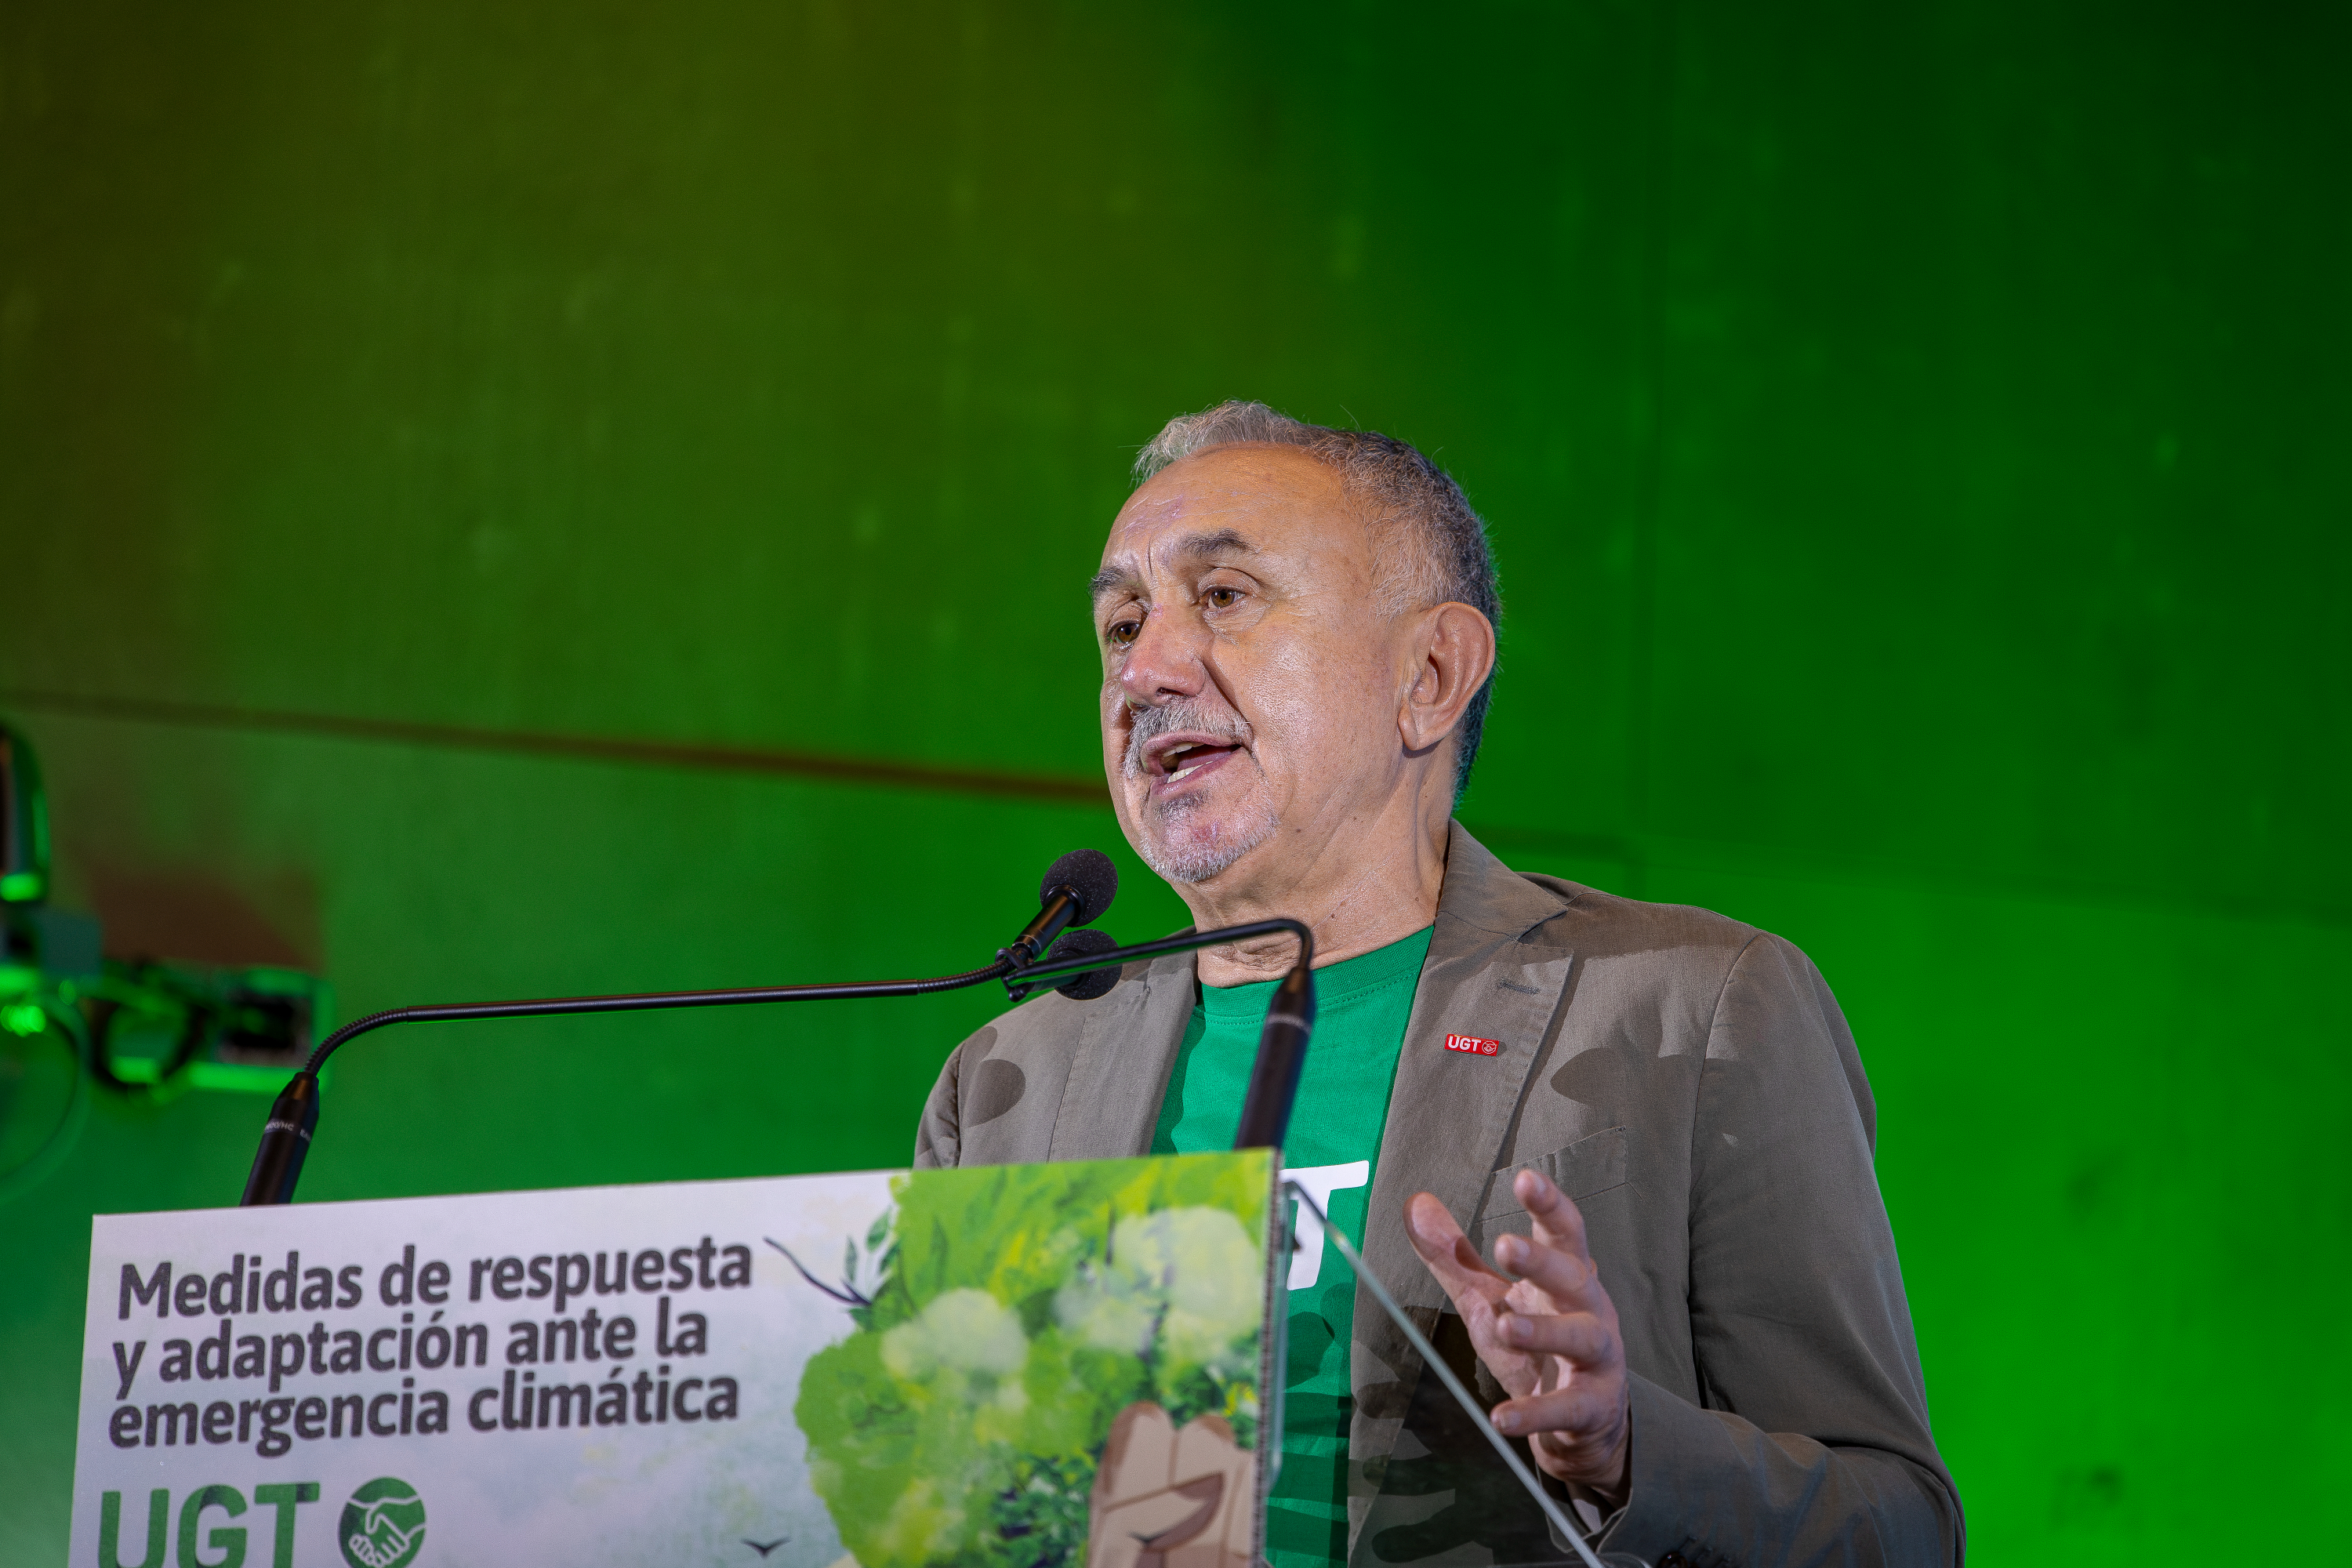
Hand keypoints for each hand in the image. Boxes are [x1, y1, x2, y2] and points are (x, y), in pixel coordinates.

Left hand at [1405, 1170, 1630, 1505]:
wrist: (1582, 1423)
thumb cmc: (1535, 1345)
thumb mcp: (1489, 1297)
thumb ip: (1455, 1256)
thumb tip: (1414, 1202)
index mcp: (1565, 1276)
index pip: (1564, 1232)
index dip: (1548, 1205)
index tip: (1526, 1180)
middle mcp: (1588, 1309)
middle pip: (1573, 1276)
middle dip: (1541, 1261)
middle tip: (1504, 1245)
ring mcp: (1597, 1358)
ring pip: (1580, 1337)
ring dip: (1543, 1331)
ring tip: (1504, 1326)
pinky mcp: (1591, 1407)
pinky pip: (1566, 1408)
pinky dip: (1535, 1413)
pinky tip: (1502, 1417)